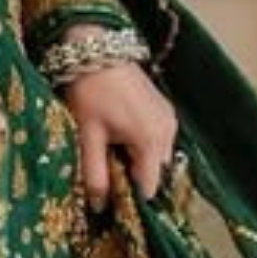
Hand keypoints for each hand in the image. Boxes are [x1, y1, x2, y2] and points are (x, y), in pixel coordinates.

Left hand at [56, 56, 179, 205]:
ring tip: (110, 151)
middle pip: (154, 174)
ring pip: (157, 157)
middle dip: (132, 179)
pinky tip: (119, 136)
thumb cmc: (89, 91)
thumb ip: (94, 174)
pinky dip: (142, 146)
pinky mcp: (165, 109)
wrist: (95, 50)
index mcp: (151, 141)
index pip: (148, 188)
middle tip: (105, 171)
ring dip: (137, 162)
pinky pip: (158, 140)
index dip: (129, 198)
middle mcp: (168, 132)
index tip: (109, 198)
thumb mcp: (87, 135)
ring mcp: (169, 119)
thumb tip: (99, 207)